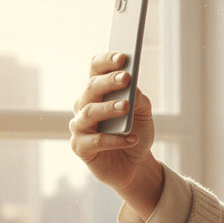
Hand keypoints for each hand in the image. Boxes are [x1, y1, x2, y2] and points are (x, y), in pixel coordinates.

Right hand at [69, 52, 163, 219]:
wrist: (135, 165)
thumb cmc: (136, 133)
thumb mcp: (144, 115)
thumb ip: (138, 100)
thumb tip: (131, 88)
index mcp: (98, 91)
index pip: (96, 69)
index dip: (106, 61)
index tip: (123, 57)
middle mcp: (84, 105)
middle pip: (91, 88)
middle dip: (108, 81)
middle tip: (126, 78)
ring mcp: (80, 126)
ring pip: (88, 112)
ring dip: (107, 108)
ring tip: (126, 107)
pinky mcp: (80, 147)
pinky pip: (94, 141)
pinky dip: (114, 140)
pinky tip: (132, 138)